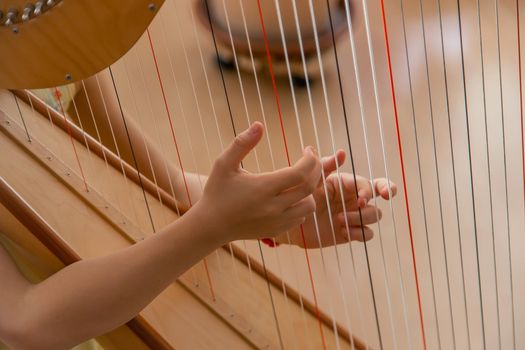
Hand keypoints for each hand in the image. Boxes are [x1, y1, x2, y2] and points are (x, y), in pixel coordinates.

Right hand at [192, 122, 321, 244]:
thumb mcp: (224, 164)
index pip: (300, 173)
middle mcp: (273, 207)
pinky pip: (300, 218)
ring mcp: (276, 221)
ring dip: (310, 190)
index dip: (310, 159)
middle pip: (309, 187)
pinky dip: (301, 205)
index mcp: (263, 188)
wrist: (210, 226)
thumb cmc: (217, 192)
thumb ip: (242, 143)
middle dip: (316, 170)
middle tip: (312, 159)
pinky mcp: (276, 231)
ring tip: (302, 178)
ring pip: (309, 206)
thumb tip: (259, 124)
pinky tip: (292, 195)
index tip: (308, 150)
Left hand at [276, 150, 396, 247]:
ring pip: (375, 214)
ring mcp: (355, 215)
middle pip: (382, 192)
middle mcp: (354, 198)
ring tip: (339, 220)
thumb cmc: (302, 198)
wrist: (291, 223)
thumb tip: (341, 153)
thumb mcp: (311, 181)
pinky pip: (367, 233)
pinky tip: (343, 231)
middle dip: (388, 189)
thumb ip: (325, 167)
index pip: (367, 183)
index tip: (361, 199)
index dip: (369, 189)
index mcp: (346, 183)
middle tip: (386, 195)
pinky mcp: (352, 232)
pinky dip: (359, 233)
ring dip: (360, 218)